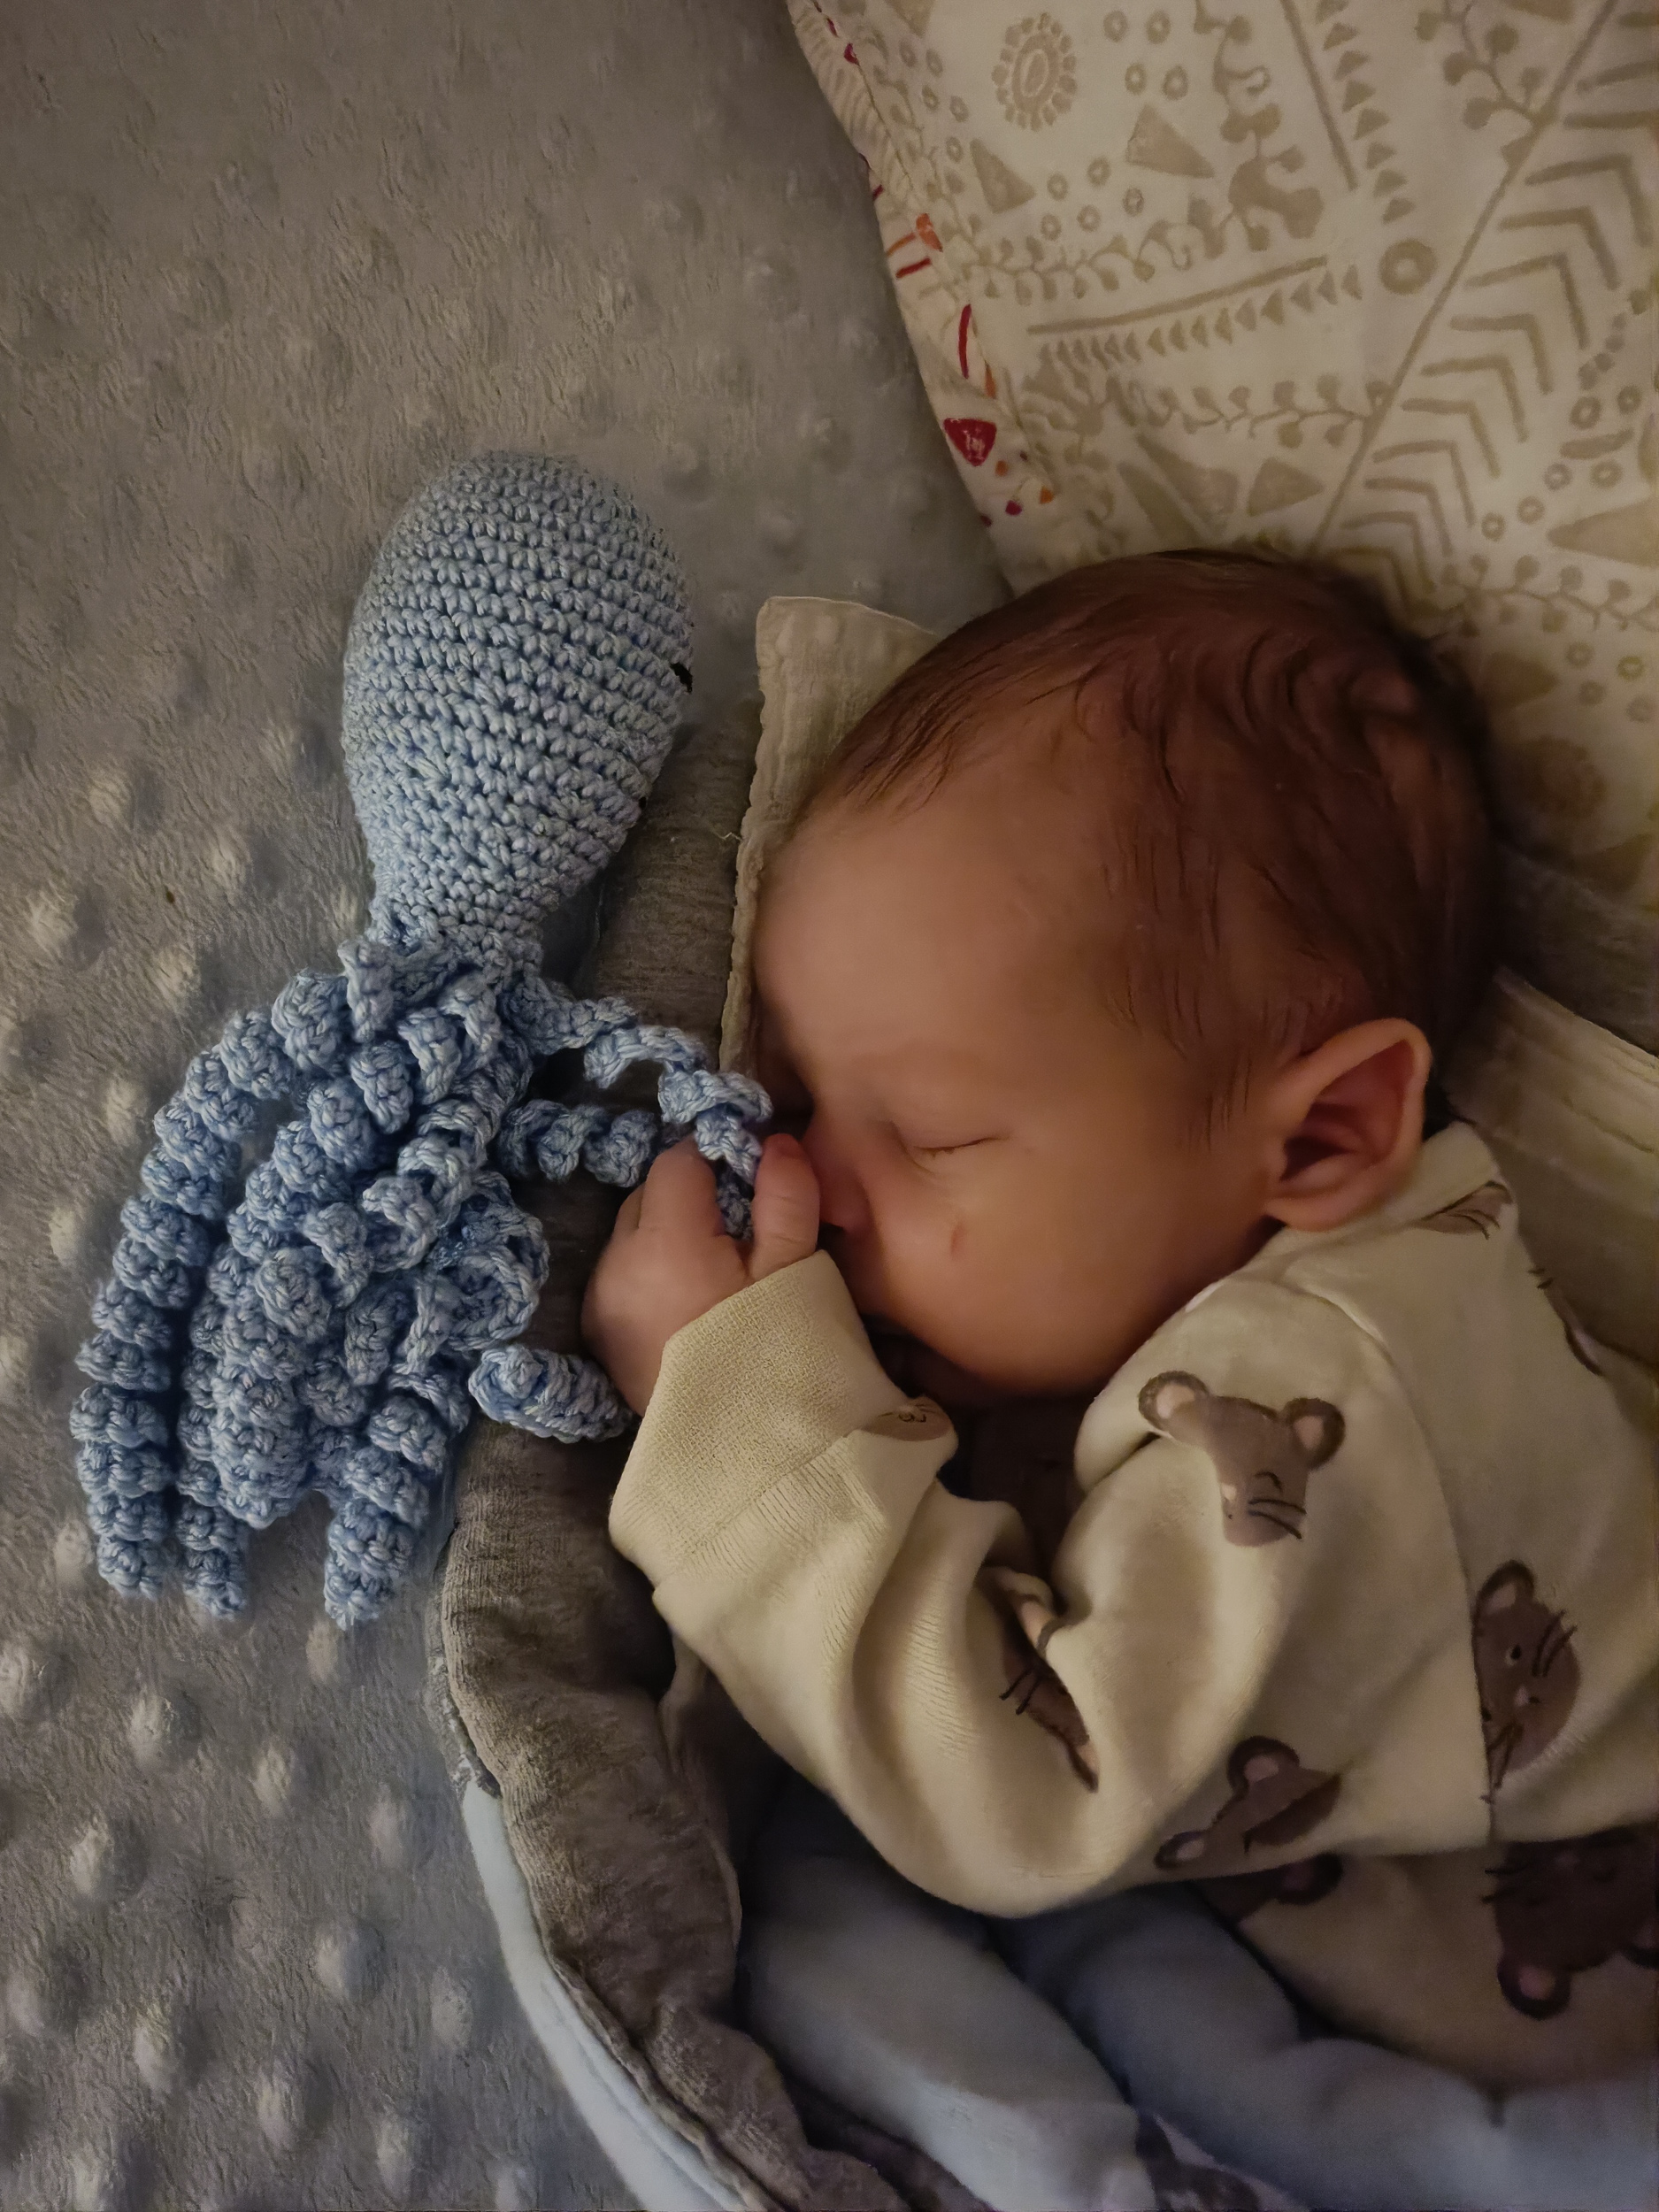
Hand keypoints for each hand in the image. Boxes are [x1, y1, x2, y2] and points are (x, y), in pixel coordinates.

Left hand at [581, 1133, 820, 1413]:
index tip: (751, 1185)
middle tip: (740, 1236)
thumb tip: (775, 1141)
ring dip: (665, 1239)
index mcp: (664, 1240)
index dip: (716, 1162)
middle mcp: (615, 1263)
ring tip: (714, 1277)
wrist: (741, 1450)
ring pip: (631, 1237)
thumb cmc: (776, 1353)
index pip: (677, 1161)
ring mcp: (600, 1301)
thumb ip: (786, 1197)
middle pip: (648, 1197)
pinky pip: (619, 1278)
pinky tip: (686, 1306)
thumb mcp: (795, 1270)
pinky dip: (647, 1276)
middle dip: (690, 1201)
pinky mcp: (597, 1335)